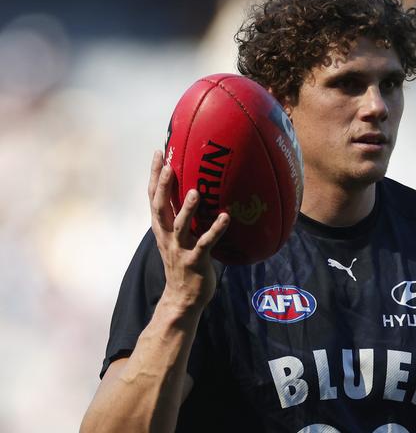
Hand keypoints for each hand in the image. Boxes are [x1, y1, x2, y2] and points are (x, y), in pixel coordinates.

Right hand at [148, 150, 229, 311]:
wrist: (182, 298)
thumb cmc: (184, 263)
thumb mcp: (177, 238)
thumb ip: (182, 217)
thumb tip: (195, 192)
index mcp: (162, 228)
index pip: (154, 197)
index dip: (156, 175)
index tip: (159, 152)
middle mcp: (167, 236)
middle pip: (161, 207)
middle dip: (164, 186)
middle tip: (171, 165)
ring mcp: (180, 249)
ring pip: (181, 225)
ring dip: (188, 209)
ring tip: (197, 192)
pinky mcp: (195, 261)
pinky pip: (206, 243)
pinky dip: (216, 230)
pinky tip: (226, 217)